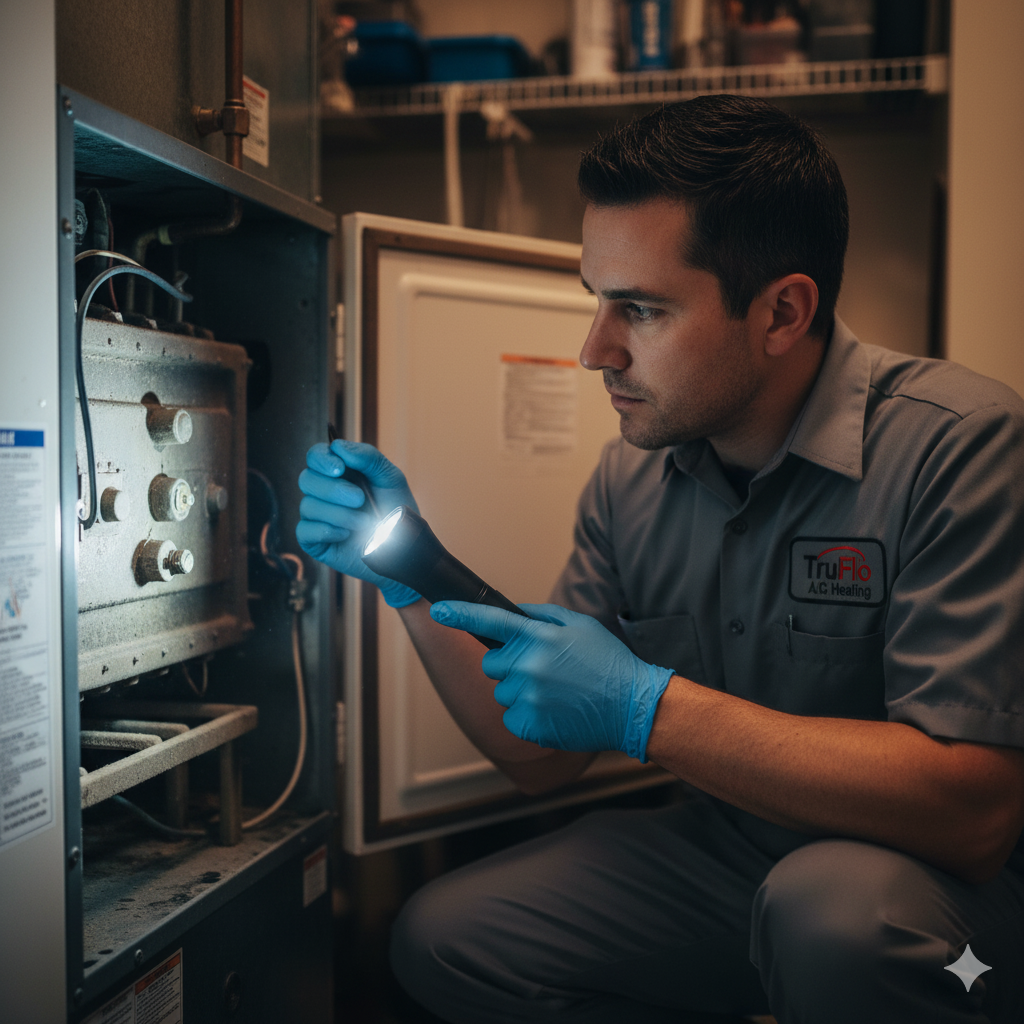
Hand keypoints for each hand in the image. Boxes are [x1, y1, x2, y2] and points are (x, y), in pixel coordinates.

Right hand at [297, 440, 420, 607]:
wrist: (404, 551)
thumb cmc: (397, 513)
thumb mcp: (391, 480)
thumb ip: (369, 458)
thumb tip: (338, 447)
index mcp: (341, 473)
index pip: (316, 456)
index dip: (322, 459)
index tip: (340, 469)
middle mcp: (325, 493)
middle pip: (306, 479)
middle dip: (333, 489)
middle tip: (360, 499)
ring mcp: (318, 517)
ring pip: (308, 505)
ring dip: (339, 514)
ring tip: (365, 522)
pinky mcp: (314, 541)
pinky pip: (305, 530)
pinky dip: (327, 530)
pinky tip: (347, 535)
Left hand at [430, 601, 673, 760]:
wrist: (633, 707)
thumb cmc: (609, 663)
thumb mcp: (580, 625)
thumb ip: (543, 616)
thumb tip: (515, 612)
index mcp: (538, 638)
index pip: (489, 621)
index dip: (459, 614)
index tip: (439, 610)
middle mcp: (527, 666)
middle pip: (493, 663)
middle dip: (509, 664)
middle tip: (542, 669)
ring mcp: (526, 697)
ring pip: (502, 692)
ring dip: (520, 691)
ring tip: (556, 692)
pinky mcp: (528, 725)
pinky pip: (512, 717)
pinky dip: (527, 716)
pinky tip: (554, 710)